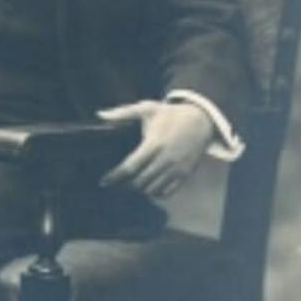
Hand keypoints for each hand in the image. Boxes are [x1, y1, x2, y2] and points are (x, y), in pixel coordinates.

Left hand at [96, 99, 213, 198]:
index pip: (131, 166)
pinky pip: (168, 192)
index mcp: (154, 143)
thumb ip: (122, 113)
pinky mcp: (185, 174)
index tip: (104, 182)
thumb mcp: (146, 109)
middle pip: (140, 182)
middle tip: (119, 183)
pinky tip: (150, 185)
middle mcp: (165, 159)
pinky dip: (157, 192)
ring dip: (141, 188)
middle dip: (127, 184)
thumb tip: (100, 115)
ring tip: (133, 183)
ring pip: (153, 189)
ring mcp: (176, 168)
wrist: (199, 120)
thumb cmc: (169, 114)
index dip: (116, 176)